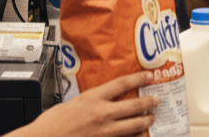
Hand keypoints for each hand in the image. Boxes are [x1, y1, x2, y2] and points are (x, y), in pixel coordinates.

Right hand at [11, 71, 157, 136]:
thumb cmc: (52, 124)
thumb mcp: (72, 103)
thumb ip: (89, 101)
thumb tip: (99, 100)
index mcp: (93, 98)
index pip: (122, 84)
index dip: (139, 79)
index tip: (149, 76)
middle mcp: (102, 114)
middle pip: (134, 105)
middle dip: (148, 102)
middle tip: (156, 100)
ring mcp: (104, 132)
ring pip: (134, 125)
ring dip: (145, 121)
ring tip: (151, 118)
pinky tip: (140, 136)